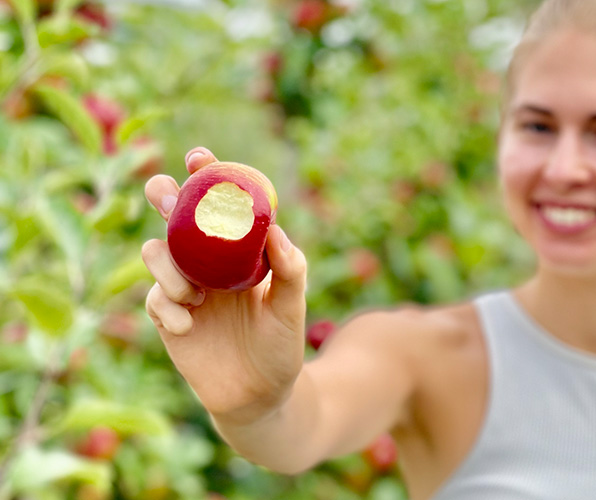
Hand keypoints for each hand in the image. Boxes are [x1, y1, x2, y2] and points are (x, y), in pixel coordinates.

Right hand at [141, 147, 307, 422]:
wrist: (261, 396)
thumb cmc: (281, 345)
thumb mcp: (292, 306)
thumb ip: (290, 268)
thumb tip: (275, 230)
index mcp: (238, 251)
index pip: (219, 204)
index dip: (207, 175)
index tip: (200, 158)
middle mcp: (207, 262)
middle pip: (174, 216)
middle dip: (164, 196)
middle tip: (166, 196)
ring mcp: (184, 288)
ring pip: (156, 252)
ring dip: (167, 265)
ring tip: (193, 294)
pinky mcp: (168, 318)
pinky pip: (152, 299)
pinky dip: (166, 306)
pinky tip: (189, 326)